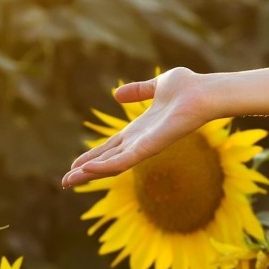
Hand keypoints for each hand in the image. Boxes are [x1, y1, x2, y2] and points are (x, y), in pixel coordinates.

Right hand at [61, 68, 213, 188]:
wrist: (204, 92)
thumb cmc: (188, 87)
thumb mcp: (156, 86)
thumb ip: (138, 91)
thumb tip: (116, 95)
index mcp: (139, 129)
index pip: (110, 147)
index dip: (92, 156)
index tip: (74, 166)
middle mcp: (140, 141)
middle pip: (107, 160)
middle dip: (85, 171)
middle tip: (64, 182)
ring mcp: (145, 147)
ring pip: (111, 165)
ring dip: (89, 173)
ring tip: (69, 181)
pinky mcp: (150, 148)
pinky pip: (123, 162)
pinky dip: (104, 167)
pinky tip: (87, 170)